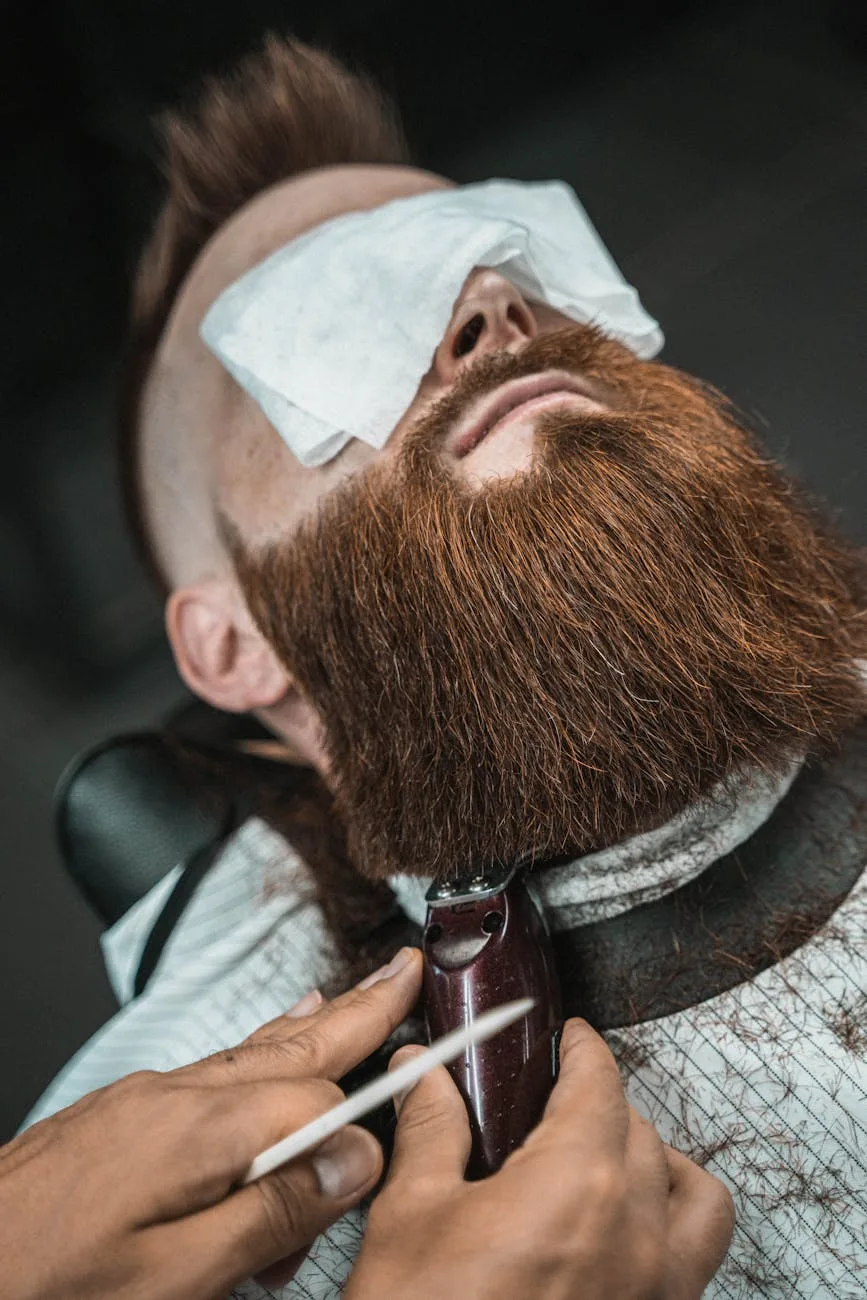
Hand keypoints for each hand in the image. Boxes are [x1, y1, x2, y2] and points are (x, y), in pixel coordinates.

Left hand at [0, 946, 421, 1299]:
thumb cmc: (45, 1282)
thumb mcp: (174, 1276)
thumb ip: (272, 1213)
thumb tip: (353, 1161)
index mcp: (199, 1130)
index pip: (316, 1104)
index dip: (355, 1139)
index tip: (374, 1173)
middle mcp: (176, 1094)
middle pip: (291, 1043)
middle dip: (356, 1009)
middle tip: (402, 972)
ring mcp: (146, 1096)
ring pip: (252, 1052)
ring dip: (311, 1034)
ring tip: (351, 1001)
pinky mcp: (125, 1110)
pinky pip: (214, 1071)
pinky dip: (259, 1058)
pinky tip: (271, 1044)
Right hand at [346, 1017, 734, 1299]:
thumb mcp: (411, 1218)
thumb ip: (430, 1130)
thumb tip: (424, 1077)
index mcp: (577, 1187)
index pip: (601, 1085)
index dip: (584, 1052)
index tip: (572, 1042)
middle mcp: (635, 1236)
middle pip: (641, 1130)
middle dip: (601, 1104)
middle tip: (557, 1103)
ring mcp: (656, 1291)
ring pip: (692, 1192)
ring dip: (658, 1162)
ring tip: (611, 1160)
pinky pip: (699, 1259)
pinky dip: (678, 1226)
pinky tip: (630, 1231)